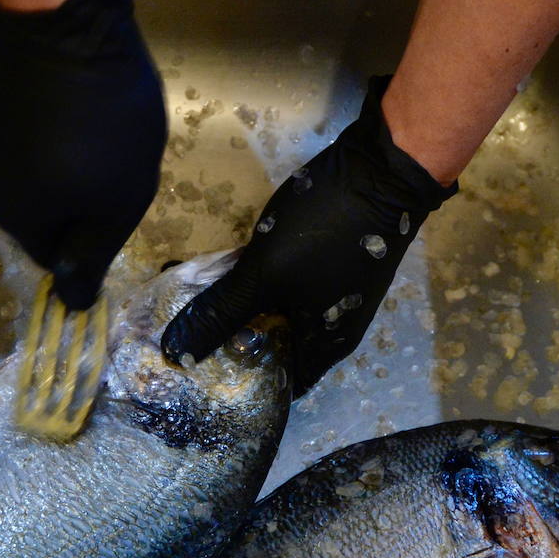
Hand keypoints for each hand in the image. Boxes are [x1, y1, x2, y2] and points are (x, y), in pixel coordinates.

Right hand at [0, 0, 165, 309]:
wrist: (67, 26)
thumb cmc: (104, 123)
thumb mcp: (119, 199)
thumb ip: (96, 253)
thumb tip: (74, 307)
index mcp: (20, 220)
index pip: (55, 260)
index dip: (92, 244)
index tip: (120, 212)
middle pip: (44, 219)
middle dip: (81, 207)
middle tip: (118, 173)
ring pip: (37, 181)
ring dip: (68, 173)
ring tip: (103, 140)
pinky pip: (30, 146)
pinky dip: (55, 143)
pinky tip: (82, 117)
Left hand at [160, 75, 455, 394]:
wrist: (381, 171)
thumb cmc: (325, 232)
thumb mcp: (263, 276)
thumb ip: (221, 314)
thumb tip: (177, 353)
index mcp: (326, 345)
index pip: (283, 386)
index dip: (245, 386)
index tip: (205, 378)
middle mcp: (337, 330)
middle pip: (280, 351)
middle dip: (239, 347)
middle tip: (195, 342)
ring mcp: (338, 296)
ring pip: (284, 318)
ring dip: (250, 315)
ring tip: (207, 309)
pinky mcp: (334, 267)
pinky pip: (291, 291)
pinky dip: (265, 291)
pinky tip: (238, 277)